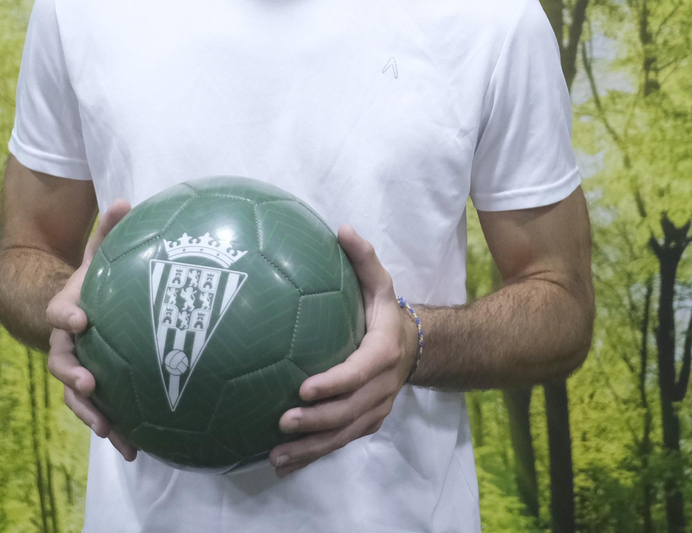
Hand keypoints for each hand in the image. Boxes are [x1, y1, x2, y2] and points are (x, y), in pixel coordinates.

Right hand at [46, 198, 138, 461]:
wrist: (85, 308)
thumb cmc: (99, 278)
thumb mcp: (103, 253)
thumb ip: (111, 230)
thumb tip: (124, 200)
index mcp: (68, 310)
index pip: (59, 313)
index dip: (66, 316)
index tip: (81, 319)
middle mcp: (67, 344)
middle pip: (61, 364)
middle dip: (73, 376)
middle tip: (92, 384)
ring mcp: (79, 370)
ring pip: (76, 396)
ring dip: (91, 413)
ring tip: (110, 430)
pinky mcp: (97, 391)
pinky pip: (102, 413)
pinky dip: (117, 431)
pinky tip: (138, 450)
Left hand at [270, 224, 416, 476]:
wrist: (414, 346)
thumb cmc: (384, 311)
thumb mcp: (379, 281)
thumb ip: (362, 258)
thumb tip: (342, 227)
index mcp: (382, 353)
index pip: (360, 372)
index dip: (335, 383)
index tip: (304, 388)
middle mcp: (381, 387)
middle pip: (350, 411)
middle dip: (318, 421)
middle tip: (283, 422)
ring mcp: (374, 409)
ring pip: (344, 434)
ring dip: (311, 448)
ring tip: (277, 455)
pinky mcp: (365, 422)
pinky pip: (340, 442)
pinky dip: (313, 455)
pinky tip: (283, 463)